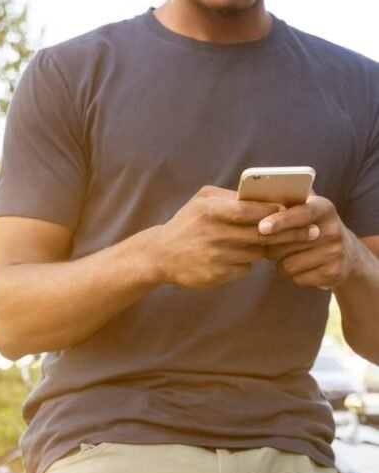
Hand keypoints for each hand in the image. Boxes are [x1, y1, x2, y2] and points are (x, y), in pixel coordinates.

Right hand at [154, 186, 319, 289]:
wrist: (160, 256)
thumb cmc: (187, 223)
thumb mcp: (202, 201)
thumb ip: (231, 197)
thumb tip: (265, 196)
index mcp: (211, 211)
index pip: (253, 211)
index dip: (277, 212)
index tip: (297, 211)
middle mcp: (214, 235)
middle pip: (262, 234)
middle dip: (291, 233)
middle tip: (313, 232)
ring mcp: (216, 257)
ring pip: (257, 253)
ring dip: (267, 248)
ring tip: (277, 243)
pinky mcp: (217, 276)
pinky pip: (245, 268)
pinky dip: (247, 262)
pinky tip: (239, 256)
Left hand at [261, 196, 357, 288]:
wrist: (347, 253)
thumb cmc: (313, 227)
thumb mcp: (307, 208)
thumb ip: (287, 200)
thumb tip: (258, 195)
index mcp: (324, 208)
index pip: (301, 213)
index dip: (280, 221)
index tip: (262, 227)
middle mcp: (332, 230)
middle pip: (286, 243)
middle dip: (270, 245)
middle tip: (267, 243)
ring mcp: (335, 253)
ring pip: (288, 264)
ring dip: (280, 262)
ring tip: (287, 255)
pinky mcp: (333, 273)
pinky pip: (296, 278)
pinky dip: (292, 274)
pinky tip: (300, 267)